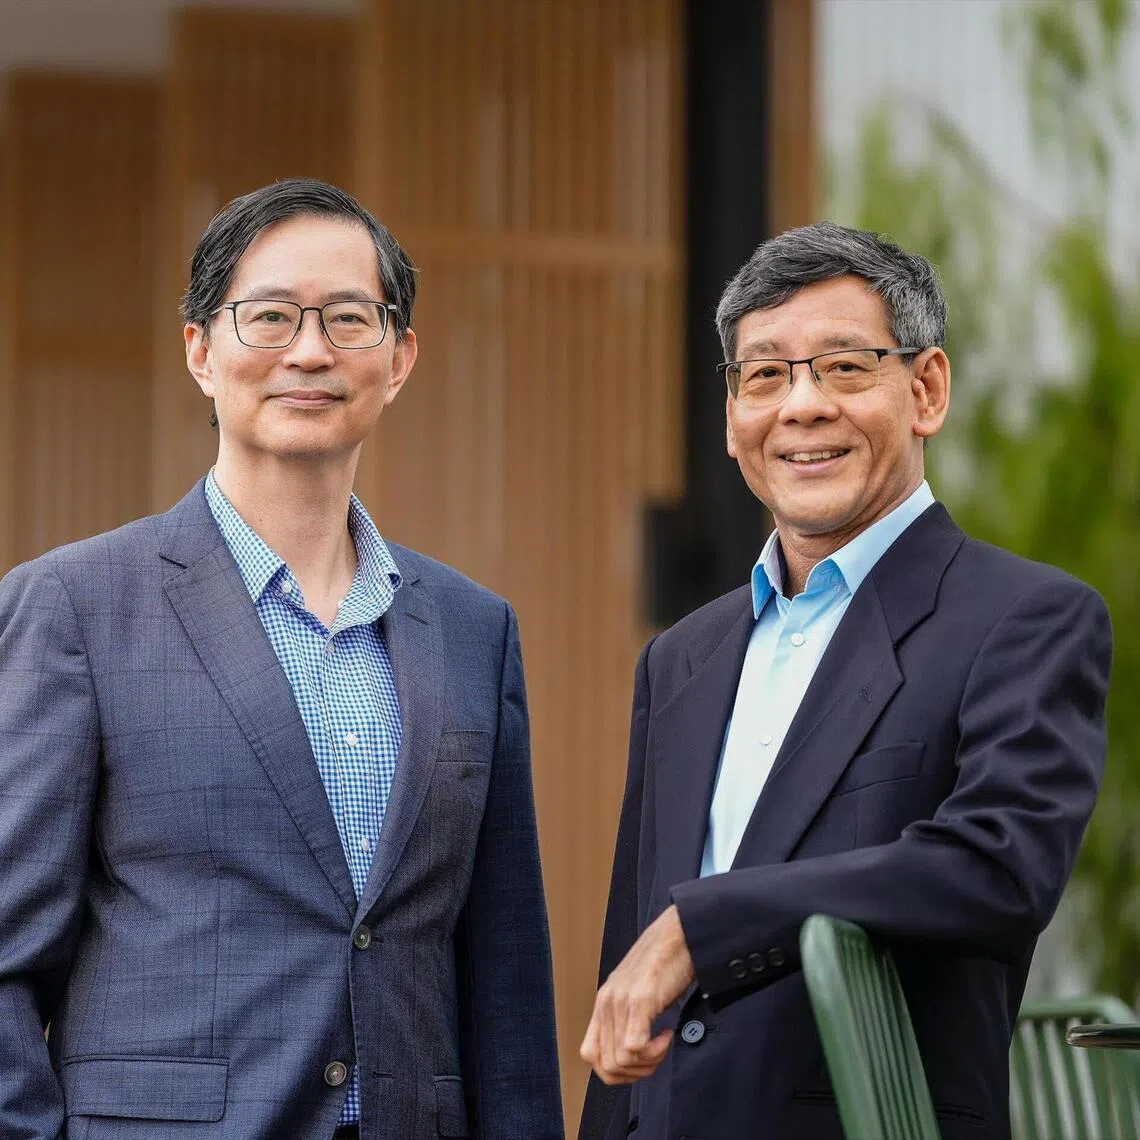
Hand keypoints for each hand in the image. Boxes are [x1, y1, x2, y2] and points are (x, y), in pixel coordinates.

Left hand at [580, 904, 695, 1084]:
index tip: (640, 1061)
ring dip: (647, 1063)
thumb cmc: (665, 962)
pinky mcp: (640, 1000)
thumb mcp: (637, 991)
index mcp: (604, 1002)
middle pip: (606, 1066)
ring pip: (619, 1061)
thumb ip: (628, 1015)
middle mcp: (607, 1003)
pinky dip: (653, 1052)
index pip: (590, 1055)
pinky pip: (633, 1047)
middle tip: (656, 1056)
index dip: (615, 1071)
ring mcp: (621, 1001)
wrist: (679, 933)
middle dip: (635, 1073)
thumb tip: (632, 1051)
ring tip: (663, 1044)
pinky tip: (667, 1034)